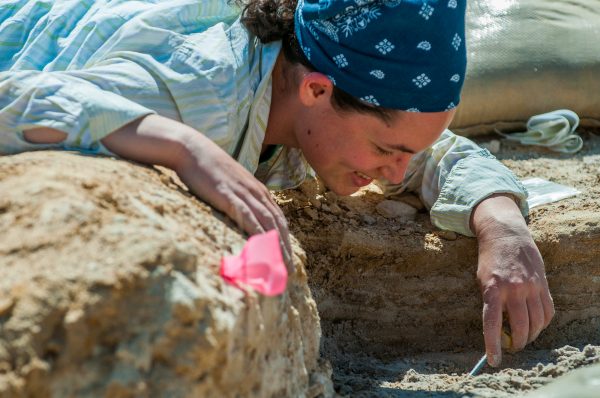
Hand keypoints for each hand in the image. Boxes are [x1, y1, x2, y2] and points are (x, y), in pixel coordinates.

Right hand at [175, 133, 292, 269]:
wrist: (192, 149)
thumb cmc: (208, 167)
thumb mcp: (230, 183)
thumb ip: (239, 198)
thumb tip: (242, 216)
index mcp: (258, 190)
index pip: (278, 217)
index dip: (285, 238)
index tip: (288, 257)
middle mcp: (256, 192)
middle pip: (277, 223)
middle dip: (285, 248)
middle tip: (288, 270)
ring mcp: (243, 193)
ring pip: (267, 222)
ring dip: (276, 245)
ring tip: (280, 266)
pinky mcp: (229, 195)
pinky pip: (247, 216)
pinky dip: (257, 232)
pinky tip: (261, 247)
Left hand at [471, 194, 553, 366]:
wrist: (506, 235)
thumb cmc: (489, 260)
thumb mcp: (481, 280)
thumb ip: (490, 302)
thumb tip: (498, 330)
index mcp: (493, 289)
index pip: (493, 325)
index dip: (493, 345)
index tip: (494, 360)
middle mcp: (514, 289)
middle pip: (521, 328)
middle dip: (516, 344)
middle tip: (512, 347)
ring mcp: (531, 287)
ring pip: (537, 323)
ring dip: (531, 336)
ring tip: (523, 338)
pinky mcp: (543, 284)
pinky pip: (547, 312)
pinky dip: (542, 323)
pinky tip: (535, 324)